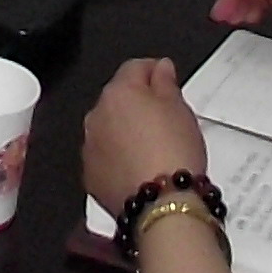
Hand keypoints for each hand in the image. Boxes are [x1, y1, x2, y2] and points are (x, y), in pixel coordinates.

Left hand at [82, 57, 209, 213]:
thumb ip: (166, 82)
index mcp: (119, 92)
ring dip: (126, 132)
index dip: (154, 70)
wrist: (161, 204)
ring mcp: (90, 147)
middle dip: (139, 104)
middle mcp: (97, 116)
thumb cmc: (174, 154)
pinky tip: (140, 168)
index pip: (135, 68)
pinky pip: (105, 158)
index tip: (166, 78)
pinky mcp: (91, 176)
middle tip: (166, 118)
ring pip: (110, 130)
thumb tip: (160, 69)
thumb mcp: (180, 109)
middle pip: (119, 99)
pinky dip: (119, 159)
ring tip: (154, 148)